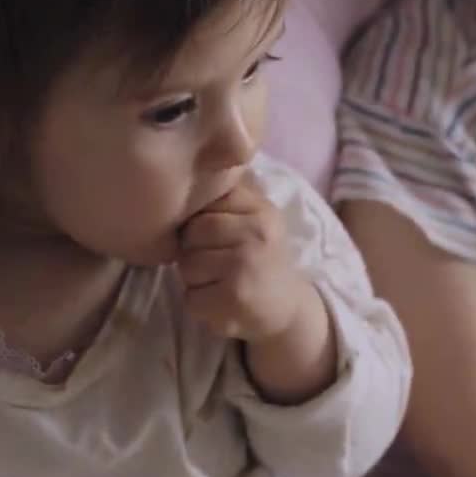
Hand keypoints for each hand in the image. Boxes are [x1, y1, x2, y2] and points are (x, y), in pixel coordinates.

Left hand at [178, 174, 303, 341]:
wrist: (289, 309)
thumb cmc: (263, 260)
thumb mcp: (257, 219)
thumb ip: (231, 197)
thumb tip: (194, 168)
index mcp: (261, 209)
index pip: (206, 203)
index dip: (200, 223)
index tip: (216, 237)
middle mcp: (256, 233)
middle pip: (191, 233)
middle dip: (194, 251)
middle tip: (217, 265)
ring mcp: (244, 265)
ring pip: (187, 264)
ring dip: (194, 279)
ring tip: (219, 282)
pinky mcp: (233, 297)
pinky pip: (190, 296)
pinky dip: (199, 304)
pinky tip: (220, 302)